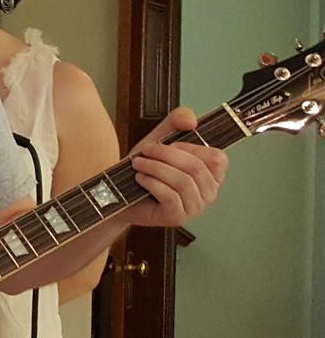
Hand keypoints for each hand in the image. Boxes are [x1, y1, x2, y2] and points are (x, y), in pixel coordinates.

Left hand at [119, 107, 226, 228]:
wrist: (119, 193)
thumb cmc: (145, 167)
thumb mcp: (162, 137)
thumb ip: (178, 121)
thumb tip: (191, 121)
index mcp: (212, 174)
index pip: (218, 158)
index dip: (193, 147)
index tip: (170, 143)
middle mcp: (208, 192)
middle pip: (196, 168)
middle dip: (167, 155)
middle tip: (145, 150)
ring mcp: (195, 208)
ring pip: (183, 181)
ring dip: (156, 168)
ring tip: (138, 163)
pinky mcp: (177, 217)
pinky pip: (170, 196)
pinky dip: (152, 183)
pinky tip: (140, 178)